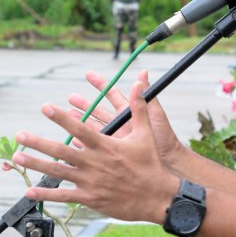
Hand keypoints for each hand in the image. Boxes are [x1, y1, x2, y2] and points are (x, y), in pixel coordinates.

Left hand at [13, 77, 178, 223]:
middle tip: (19, 135)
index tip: (45, 107)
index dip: (61, 117)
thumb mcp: (145, 134)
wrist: (158, 197)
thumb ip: (138, 107)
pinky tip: (29, 190)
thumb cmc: (150, 165)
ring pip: (58, 172)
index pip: (79, 128)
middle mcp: (94, 163)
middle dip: (38, 142)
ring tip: (17, 157)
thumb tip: (138, 83)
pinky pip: (64, 196)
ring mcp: (90, 182)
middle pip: (61, 150)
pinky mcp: (90, 198)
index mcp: (105, 146)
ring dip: (35, 164)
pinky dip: (46, 194)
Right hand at [66, 71, 185, 167]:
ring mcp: (116, 139)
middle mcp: (121, 124)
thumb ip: (146, 95)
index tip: (88, 75)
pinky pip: (95, 145)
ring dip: (81, 122)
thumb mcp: (154, 115)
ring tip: (67, 116)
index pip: (112, 95)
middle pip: (99, 111)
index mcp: (129, 113)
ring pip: (94, 128)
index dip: (100, 84)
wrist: (167, 163)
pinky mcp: (113, 152)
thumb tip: (143, 73)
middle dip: (85, 104)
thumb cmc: (164, 138)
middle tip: (70, 98)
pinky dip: (84, 142)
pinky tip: (73, 140)